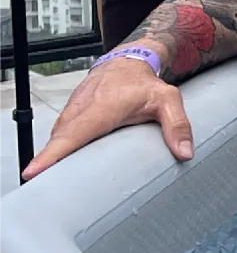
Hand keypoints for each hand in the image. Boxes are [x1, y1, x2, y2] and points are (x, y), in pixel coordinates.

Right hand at [22, 59, 193, 178]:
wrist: (127, 61)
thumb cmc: (145, 83)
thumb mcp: (169, 100)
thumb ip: (178, 125)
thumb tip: (185, 153)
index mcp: (102, 108)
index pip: (74, 134)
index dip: (53, 154)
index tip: (34, 171)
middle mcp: (81, 111)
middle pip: (58, 142)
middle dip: (48, 165)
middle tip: (45, 191)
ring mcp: (71, 113)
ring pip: (57, 140)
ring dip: (53, 160)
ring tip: (54, 185)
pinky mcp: (68, 117)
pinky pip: (59, 137)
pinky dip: (57, 152)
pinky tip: (62, 168)